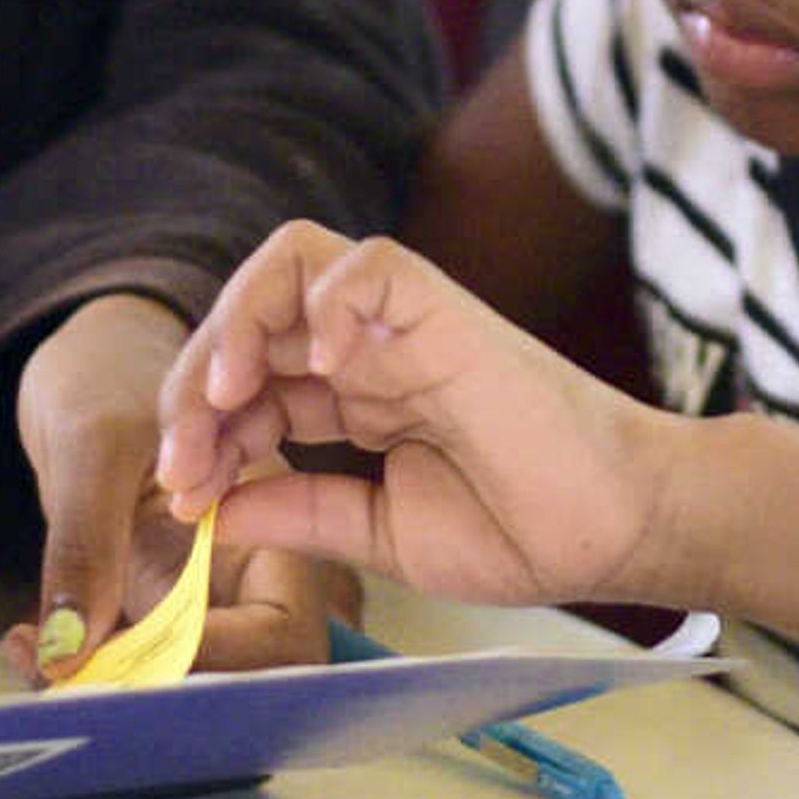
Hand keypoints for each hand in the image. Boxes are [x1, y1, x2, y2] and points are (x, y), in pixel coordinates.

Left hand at [6, 293, 337, 676]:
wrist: (81, 372)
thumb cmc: (106, 375)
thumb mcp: (93, 443)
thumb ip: (87, 542)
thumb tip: (68, 650)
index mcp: (273, 522)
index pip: (283, 632)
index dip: (223, 666)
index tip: (130, 663)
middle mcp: (244, 577)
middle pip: (243, 682)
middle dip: (163, 700)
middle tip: (73, 686)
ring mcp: (195, 604)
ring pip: (178, 688)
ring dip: (110, 697)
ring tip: (36, 661)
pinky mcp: (146, 617)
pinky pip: (126, 672)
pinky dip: (80, 677)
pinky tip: (31, 645)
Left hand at [157, 221, 671, 609]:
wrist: (616, 528)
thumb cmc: (525, 530)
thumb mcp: (382, 533)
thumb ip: (300, 514)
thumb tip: (212, 508)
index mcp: (354, 399)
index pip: (247, 383)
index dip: (202, 433)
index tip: (184, 500)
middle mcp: (369, 349)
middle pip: (249, 319)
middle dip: (194, 387)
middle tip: (183, 464)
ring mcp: (404, 324)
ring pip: (291, 265)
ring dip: (237, 322)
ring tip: (223, 398)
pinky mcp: (444, 310)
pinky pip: (367, 265)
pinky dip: (325, 300)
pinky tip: (317, 368)